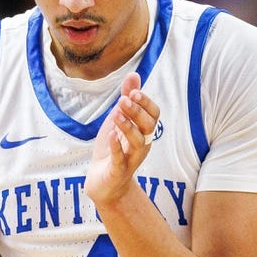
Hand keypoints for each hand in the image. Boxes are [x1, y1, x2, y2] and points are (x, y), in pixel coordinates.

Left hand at [85, 73, 159, 205]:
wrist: (103, 182)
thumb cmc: (113, 148)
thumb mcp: (118, 120)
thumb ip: (127, 98)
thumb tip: (134, 74)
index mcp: (143, 131)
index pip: (154, 114)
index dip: (146, 103)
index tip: (133, 92)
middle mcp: (141, 144)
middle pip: (149, 126)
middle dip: (137, 112)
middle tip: (123, 100)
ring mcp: (131, 158)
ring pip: (138, 142)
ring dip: (128, 127)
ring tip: (116, 115)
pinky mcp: (118, 171)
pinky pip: (121, 159)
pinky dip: (116, 147)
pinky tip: (110, 135)